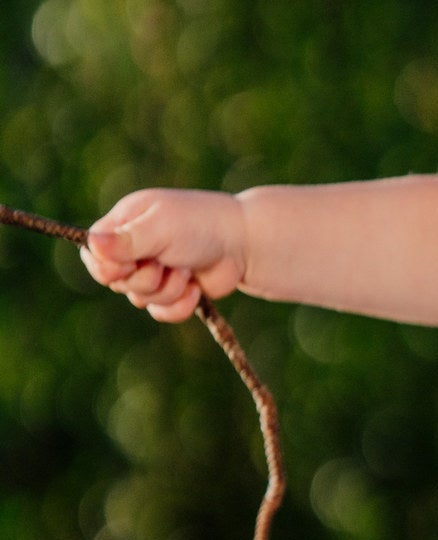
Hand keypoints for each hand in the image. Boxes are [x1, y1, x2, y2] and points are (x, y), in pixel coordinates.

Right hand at [80, 188, 247, 321]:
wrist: (244, 243)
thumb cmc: (200, 225)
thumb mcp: (160, 228)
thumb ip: (126, 240)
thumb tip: (90, 245)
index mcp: (123, 226)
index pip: (93, 255)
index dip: (105, 268)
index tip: (126, 266)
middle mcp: (134, 249)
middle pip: (116, 282)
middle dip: (144, 279)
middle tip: (166, 263)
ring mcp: (154, 272)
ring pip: (140, 299)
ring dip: (167, 290)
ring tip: (186, 270)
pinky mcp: (174, 293)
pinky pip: (161, 313)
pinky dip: (178, 306)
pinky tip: (195, 290)